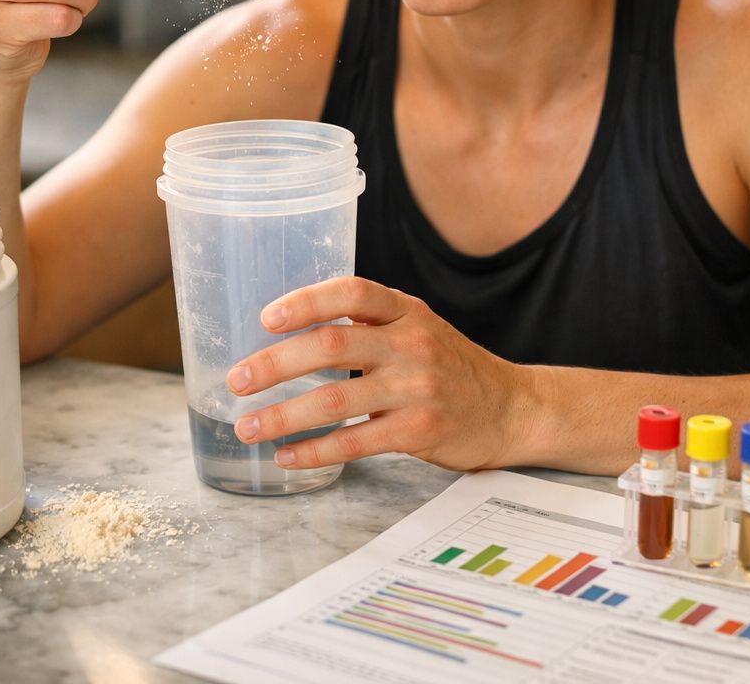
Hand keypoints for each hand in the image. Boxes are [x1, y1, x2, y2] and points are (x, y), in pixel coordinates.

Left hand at [227, 277, 536, 471]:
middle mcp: (411, 343)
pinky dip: (315, 451)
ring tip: (248, 427)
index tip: (267, 318)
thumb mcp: (418, 328)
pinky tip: (288, 456)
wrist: (512, 408)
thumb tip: (290, 333)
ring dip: (283, 414)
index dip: (306, 301)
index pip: (352, 292)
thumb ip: (368, 323)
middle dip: (274, 363)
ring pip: (335, 399)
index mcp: (406, 311)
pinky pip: (356, 442)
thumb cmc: (450, 367)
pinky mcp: (421, 430)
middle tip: (237, 380)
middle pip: (331, 344)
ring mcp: (417, 388)